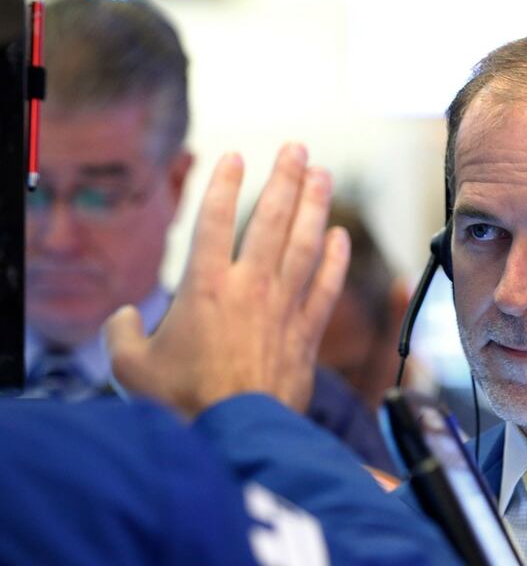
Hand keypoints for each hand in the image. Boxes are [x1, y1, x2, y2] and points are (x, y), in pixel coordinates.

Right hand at [106, 143, 349, 417]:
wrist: (234, 437)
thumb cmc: (182, 404)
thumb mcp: (132, 368)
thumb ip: (125, 333)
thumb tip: (129, 318)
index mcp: (206, 287)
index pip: (216, 221)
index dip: (225, 185)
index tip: (235, 158)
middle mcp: (251, 288)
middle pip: (272, 220)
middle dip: (285, 179)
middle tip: (296, 149)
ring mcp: (284, 308)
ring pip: (306, 245)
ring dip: (316, 206)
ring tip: (323, 175)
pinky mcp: (307, 334)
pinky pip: (327, 287)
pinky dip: (337, 261)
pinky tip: (342, 237)